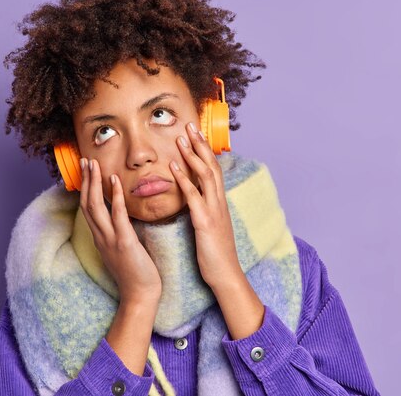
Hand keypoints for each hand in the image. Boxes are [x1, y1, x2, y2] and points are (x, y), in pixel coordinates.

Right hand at [79, 157, 161, 304]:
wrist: (140, 296)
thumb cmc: (137, 274)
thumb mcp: (124, 250)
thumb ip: (120, 233)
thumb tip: (123, 219)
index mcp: (101, 238)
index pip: (88, 208)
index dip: (86, 188)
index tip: (87, 170)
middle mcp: (101, 237)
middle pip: (87, 203)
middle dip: (85, 180)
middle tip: (85, 160)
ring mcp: (110, 240)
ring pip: (96, 206)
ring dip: (94, 183)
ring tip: (94, 164)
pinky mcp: (124, 243)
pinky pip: (117, 216)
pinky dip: (114, 197)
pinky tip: (114, 181)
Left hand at [168, 122, 243, 288]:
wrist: (226, 276)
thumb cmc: (216, 254)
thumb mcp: (211, 228)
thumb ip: (205, 211)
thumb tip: (197, 200)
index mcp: (219, 203)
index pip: (213, 170)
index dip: (205, 151)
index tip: (195, 134)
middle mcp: (219, 202)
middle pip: (211, 166)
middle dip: (200, 145)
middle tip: (189, 125)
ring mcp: (213, 211)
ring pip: (205, 175)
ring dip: (192, 155)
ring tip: (180, 138)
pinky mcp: (205, 222)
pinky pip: (194, 196)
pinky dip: (184, 179)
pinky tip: (174, 167)